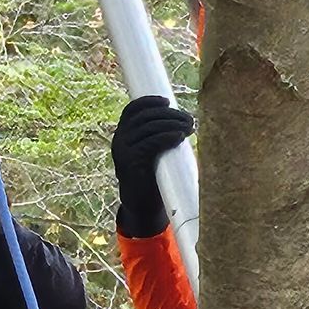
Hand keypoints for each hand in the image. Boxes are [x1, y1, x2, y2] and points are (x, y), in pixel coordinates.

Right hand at [112, 96, 193, 239]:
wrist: (142, 207)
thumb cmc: (151, 178)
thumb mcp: (149, 153)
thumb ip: (155, 137)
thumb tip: (179, 119)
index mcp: (122, 134)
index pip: (132, 109)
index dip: (149, 102)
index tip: (167, 101)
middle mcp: (119, 140)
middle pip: (144, 117)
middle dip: (169, 114)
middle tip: (188, 119)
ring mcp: (123, 151)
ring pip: (149, 128)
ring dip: (172, 124)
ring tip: (189, 127)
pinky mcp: (131, 163)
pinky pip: (151, 143)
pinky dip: (167, 136)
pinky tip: (179, 136)